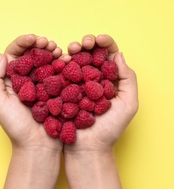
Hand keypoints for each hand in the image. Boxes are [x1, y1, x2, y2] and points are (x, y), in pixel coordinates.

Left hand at [0, 34, 62, 151]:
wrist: (38, 146)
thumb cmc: (16, 127)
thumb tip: (2, 56)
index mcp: (10, 79)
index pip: (14, 53)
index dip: (23, 42)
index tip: (34, 38)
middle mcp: (25, 79)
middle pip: (31, 54)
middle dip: (40, 44)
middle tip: (49, 43)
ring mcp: (42, 84)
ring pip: (46, 60)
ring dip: (52, 51)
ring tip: (57, 49)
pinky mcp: (56, 90)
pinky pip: (59, 72)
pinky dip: (63, 63)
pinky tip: (66, 59)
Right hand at [64, 34, 138, 153]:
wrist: (86, 148)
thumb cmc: (109, 130)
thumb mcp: (127, 104)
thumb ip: (127, 80)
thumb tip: (118, 55)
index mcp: (110, 80)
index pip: (109, 55)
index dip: (104, 44)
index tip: (99, 40)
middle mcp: (92, 80)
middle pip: (90, 55)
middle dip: (86, 43)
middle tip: (83, 43)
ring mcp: (75, 85)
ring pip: (74, 61)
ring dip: (73, 50)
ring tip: (71, 48)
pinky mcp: (61, 91)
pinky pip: (60, 74)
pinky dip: (60, 63)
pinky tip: (60, 59)